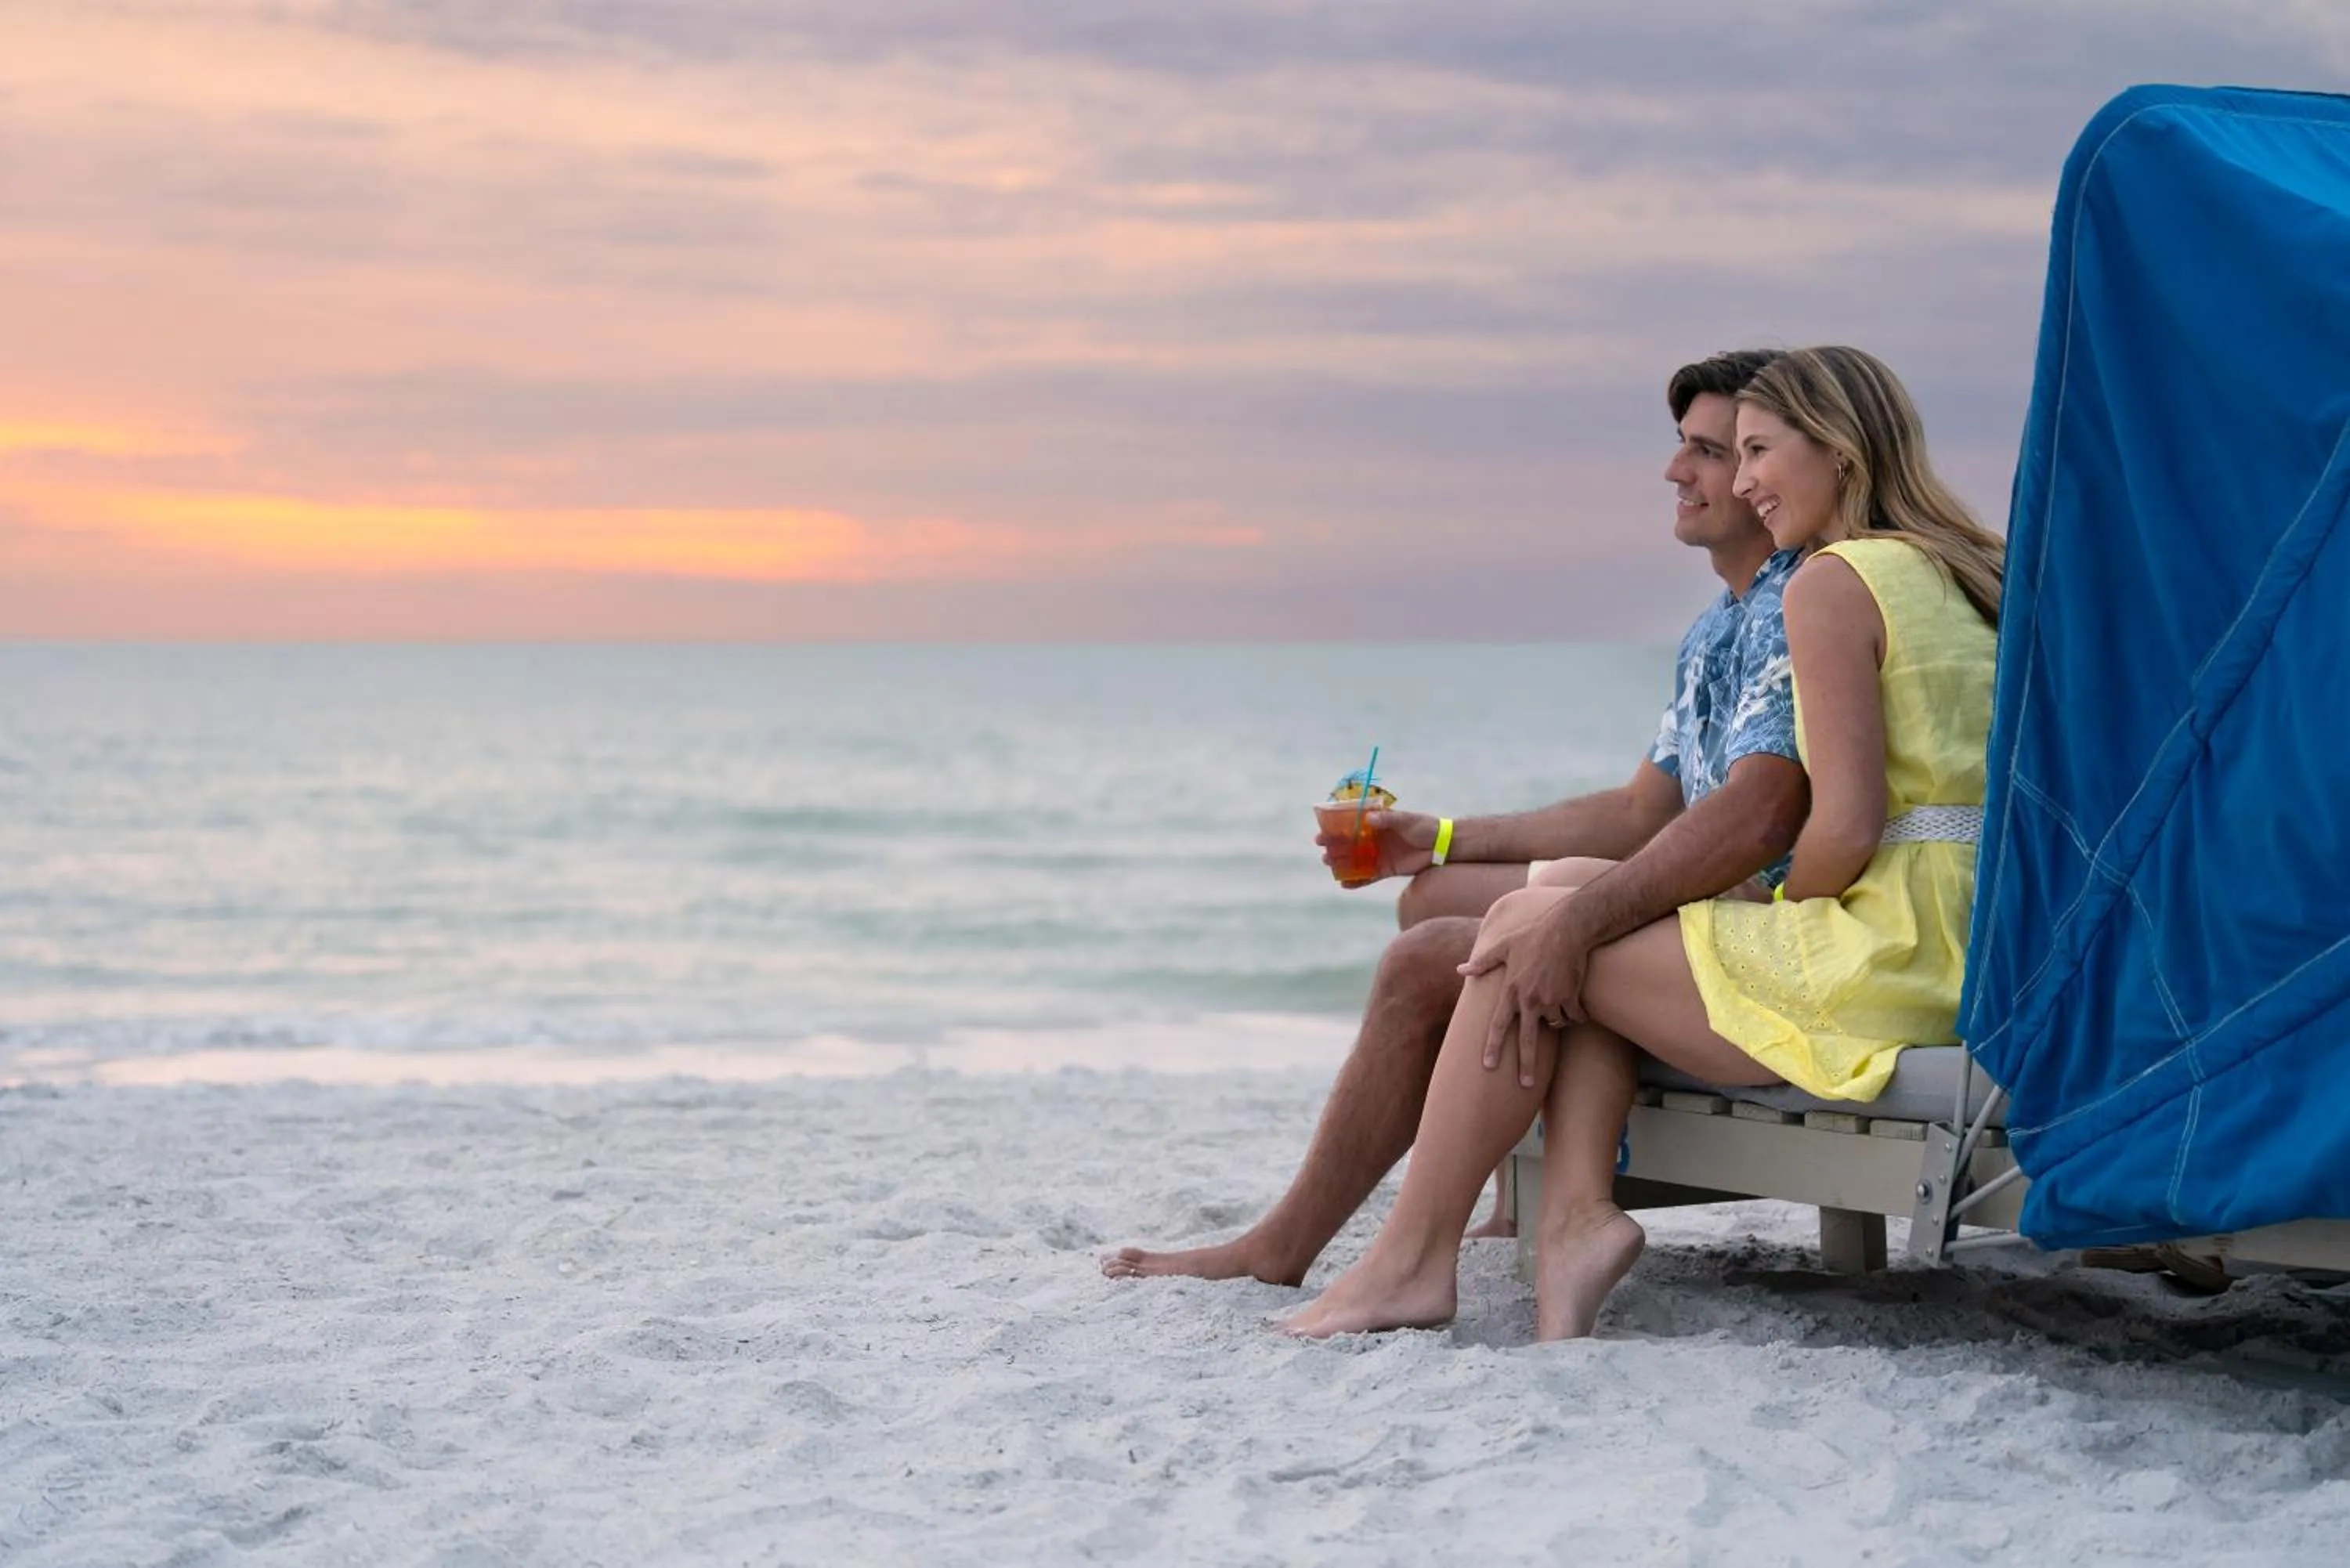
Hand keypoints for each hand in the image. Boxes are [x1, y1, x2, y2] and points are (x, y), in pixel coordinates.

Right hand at [1315, 809, 1440, 882]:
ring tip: (1329, 864)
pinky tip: (1344, 885)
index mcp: (1378, 822)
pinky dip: (1357, 881)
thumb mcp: (1407, 819)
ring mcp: (1379, 854)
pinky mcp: (1386, 869)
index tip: (1324, 827)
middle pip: (1350, 841)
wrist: (1443, 846)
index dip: (1337, 825)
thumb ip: (1388, 820)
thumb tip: (1369, 820)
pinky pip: (1368, 876)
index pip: (1353, 821)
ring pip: (1356, 859)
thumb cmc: (1425, 827)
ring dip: (1342, 862)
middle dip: (1335, 844)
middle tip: (1322, 848)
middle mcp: (1375, 838)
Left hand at [1459, 896, 1597, 1088]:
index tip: (1488, 1066)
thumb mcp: (1504, 947)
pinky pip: (1574, 1017)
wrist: (1567, 929)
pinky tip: (1577, 1009)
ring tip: (1558, 1009)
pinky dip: (1576, 1016)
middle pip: (1528, 1040)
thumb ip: (1482, 962)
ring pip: (1554, 1025)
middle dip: (1527, 1065)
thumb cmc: (1533, 936)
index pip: (1498, 1025)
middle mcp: (1530, 999)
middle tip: (1525, 1085)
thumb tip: (1460, 969)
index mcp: (1511, 990)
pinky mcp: (1571, 998)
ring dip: (1556, 1023)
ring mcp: (1552, 1000)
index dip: (1493, 1046)